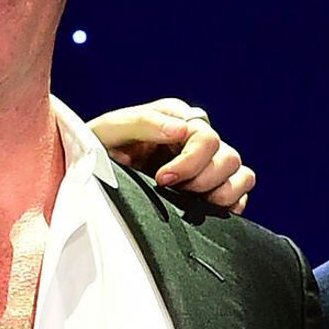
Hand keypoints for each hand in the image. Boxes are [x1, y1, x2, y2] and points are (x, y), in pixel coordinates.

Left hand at [85, 99, 255, 212]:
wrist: (87, 181)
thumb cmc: (95, 152)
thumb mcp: (109, 131)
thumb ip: (143, 122)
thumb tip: (181, 131)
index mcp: (176, 118)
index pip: (205, 137)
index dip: (189, 162)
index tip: (161, 179)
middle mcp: (196, 138)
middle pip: (227, 156)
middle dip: (202, 179)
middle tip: (170, 190)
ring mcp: (206, 164)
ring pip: (240, 174)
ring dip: (221, 192)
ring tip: (191, 203)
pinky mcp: (212, 188)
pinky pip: (241, 193)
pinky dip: (231, 203)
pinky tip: (205, 210)